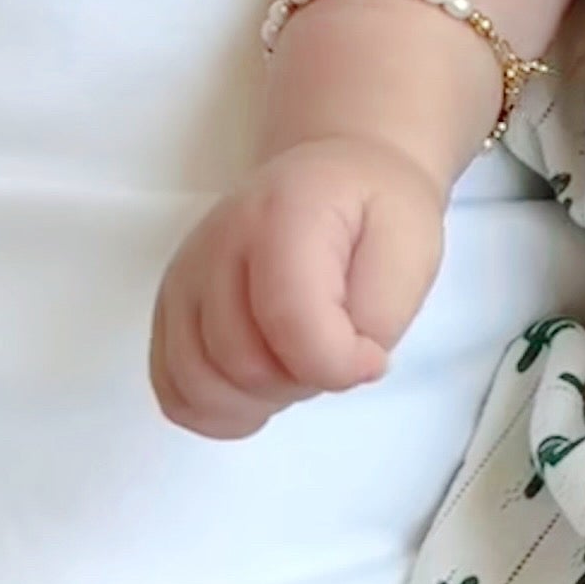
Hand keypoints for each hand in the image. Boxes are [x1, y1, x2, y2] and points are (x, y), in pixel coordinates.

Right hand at [150, 136, 448, 439]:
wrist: (336, 176)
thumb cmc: (378, 212)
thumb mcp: (414, 247)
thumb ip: (379, 316)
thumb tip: (342, 369)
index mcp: (283, 215)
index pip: (290, 319)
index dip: (337, 362)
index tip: (372, 356)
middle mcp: (217, 243)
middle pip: (243, 363)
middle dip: (302, 380)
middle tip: (336, 349)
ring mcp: (185, 276)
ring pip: (199, 382)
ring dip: (259, 398)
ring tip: (298, 363)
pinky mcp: (171, 307)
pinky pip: (172, 387)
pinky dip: (217, 408)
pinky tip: (258, 391)